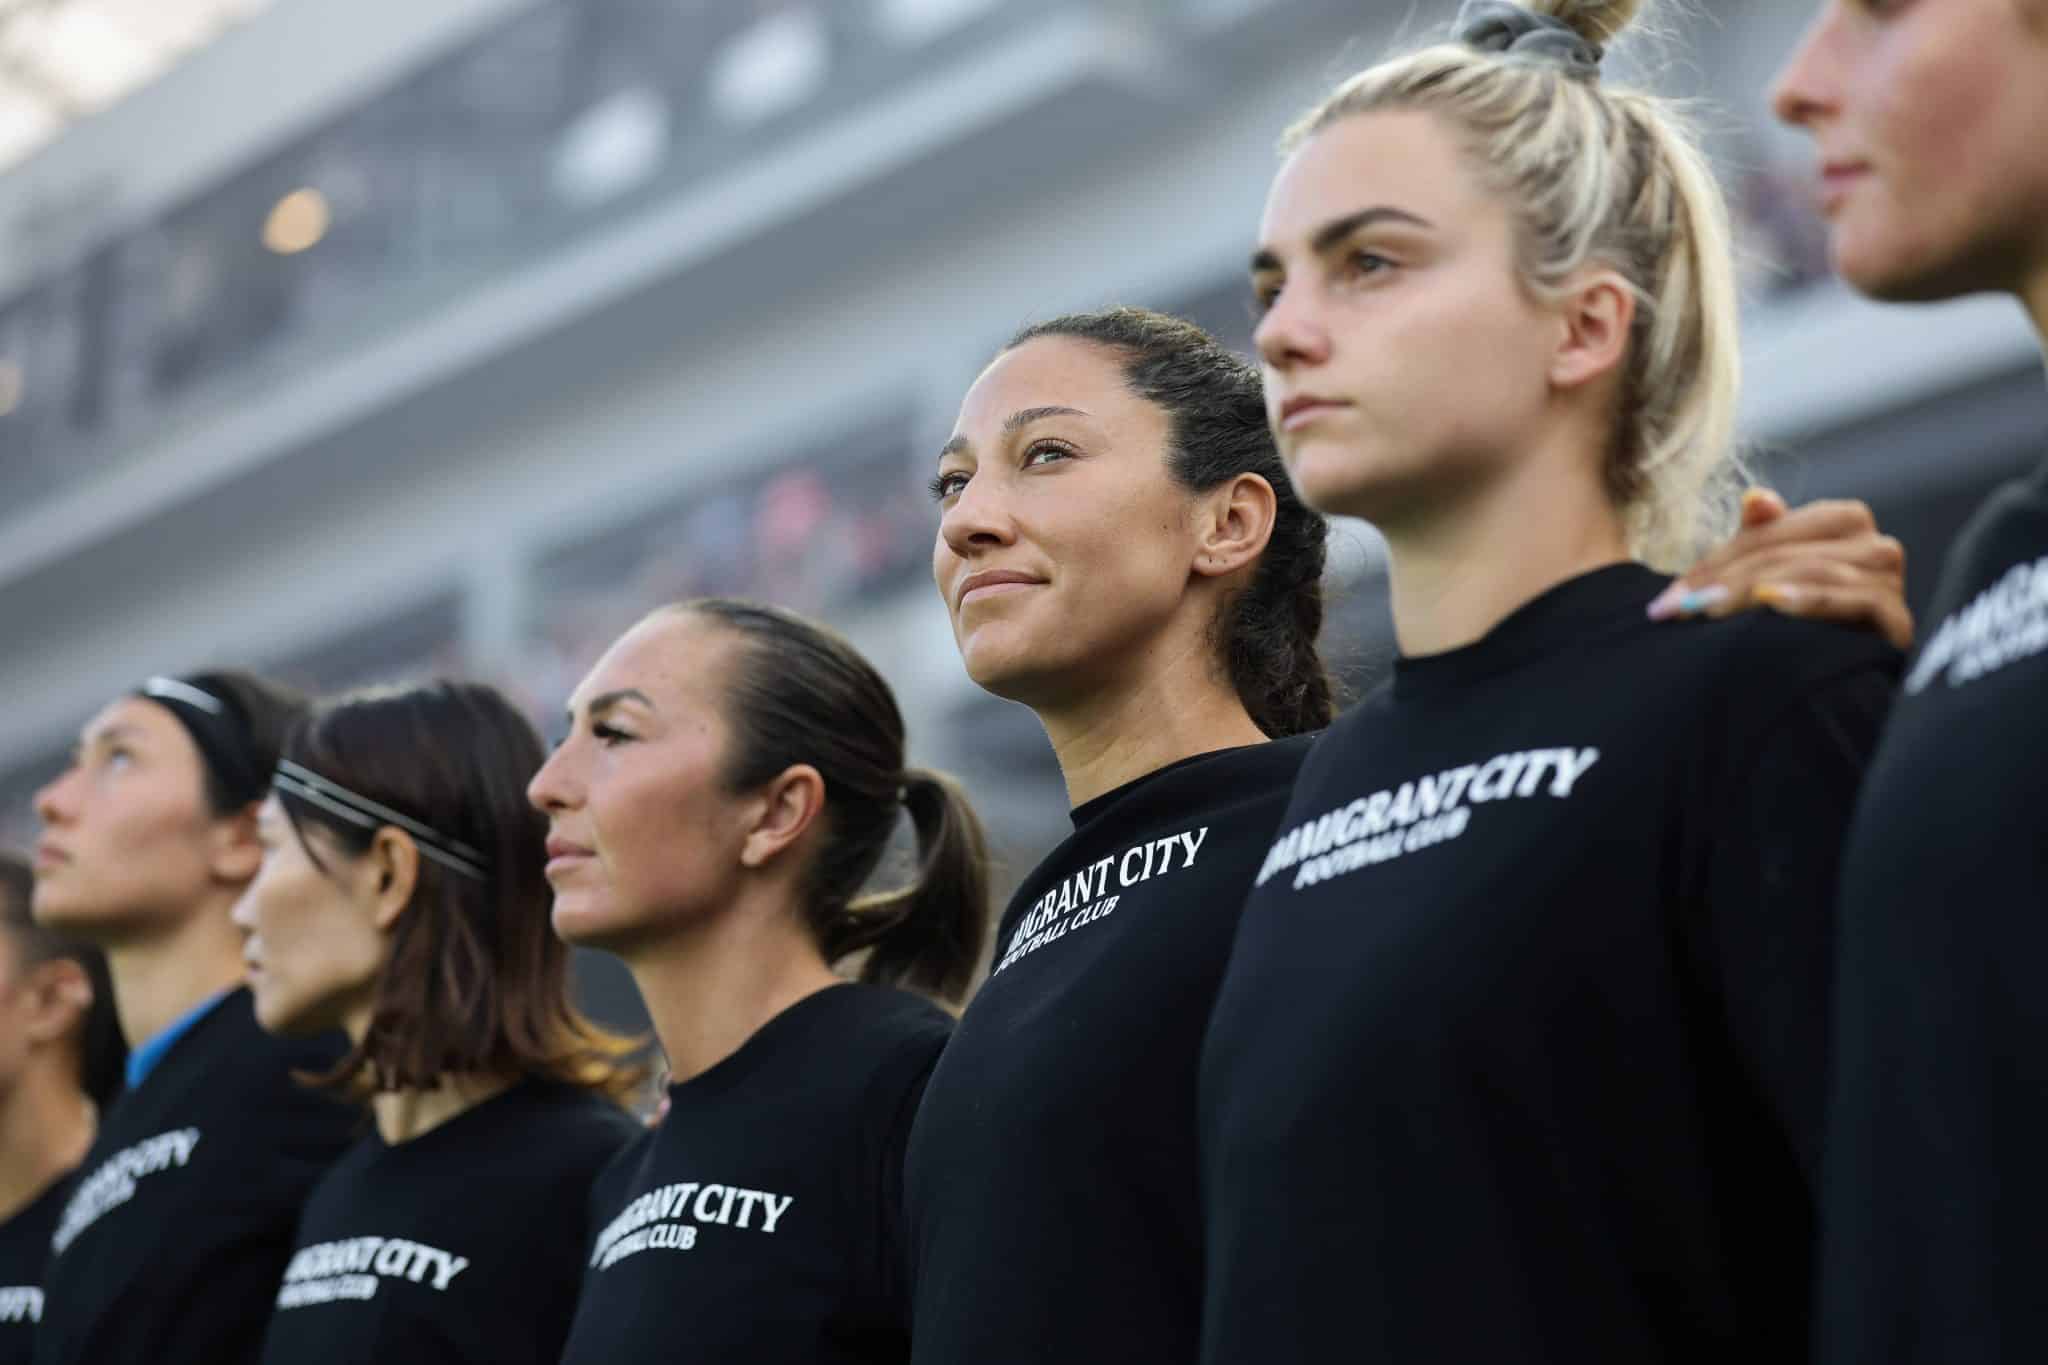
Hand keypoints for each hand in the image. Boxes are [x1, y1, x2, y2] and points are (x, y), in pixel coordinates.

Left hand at [1647, 488, 1912, 649]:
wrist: (1846, 684)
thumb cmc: (1800, 623)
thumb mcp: (1769, 575)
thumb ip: (1760, 535)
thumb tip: (1755, 497)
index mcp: (1843, 522)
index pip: (1769, 532)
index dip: (1714, 561)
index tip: (1667, 597)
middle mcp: (1873, 545)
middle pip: (1785, 552)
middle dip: (1724, 580)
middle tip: (1679, 608)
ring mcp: (1889, 581)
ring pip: (1812, 571)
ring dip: (1753, 590)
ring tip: (1708, 611)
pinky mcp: (1897, 618)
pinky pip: (1854, 600)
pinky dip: (1811, 598)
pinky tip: (1771, 603)